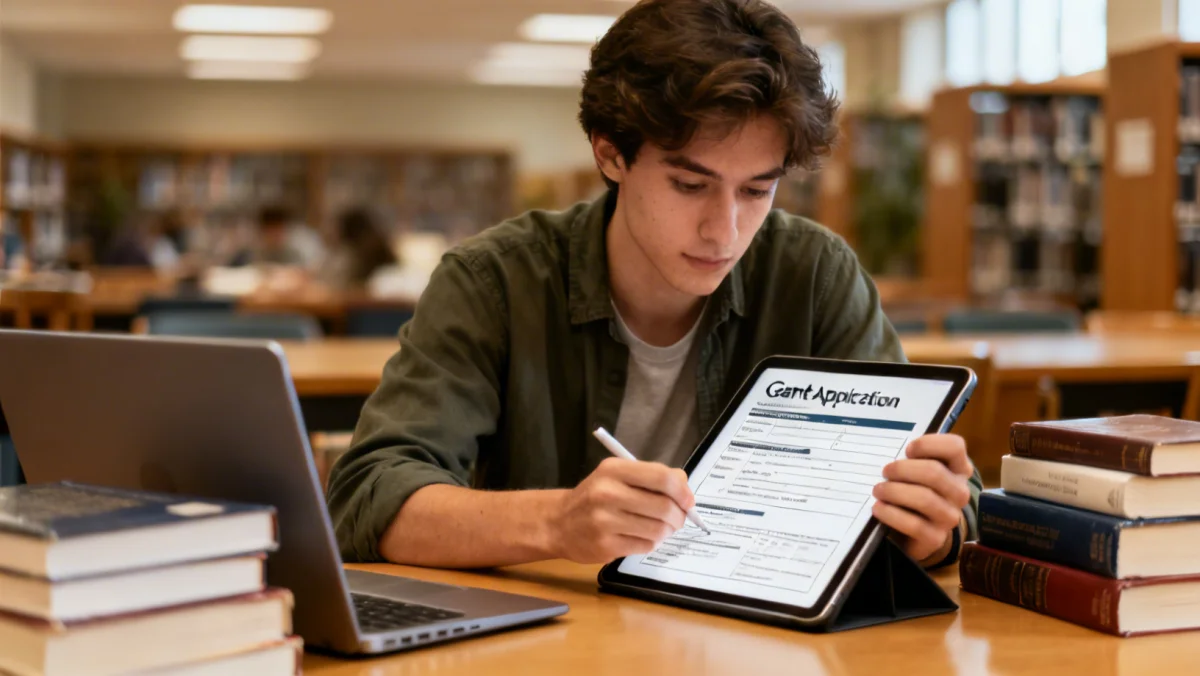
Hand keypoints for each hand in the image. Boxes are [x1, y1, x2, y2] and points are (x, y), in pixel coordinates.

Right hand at [548, 457, 694, 563]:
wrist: (558, 523)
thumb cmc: (594, 498)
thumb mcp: (617, 476)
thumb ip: (650, 477)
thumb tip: (685, 488)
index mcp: (614, 470)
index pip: (662, 478)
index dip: (682, 491)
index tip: (688, 501)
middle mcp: (608, 493)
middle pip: (664, 506)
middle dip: (679, 516)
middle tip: (677, 519)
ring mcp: (605, 521)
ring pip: (658, 529)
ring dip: (666, 531)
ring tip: (658, 528)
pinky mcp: (605, 546)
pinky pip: (645, 546)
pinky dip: (651, 543)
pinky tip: (640, 537)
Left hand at [872, 434, 971, 562]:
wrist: (915, 533)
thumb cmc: (913, 491)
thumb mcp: (916, 472)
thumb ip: (911, 460)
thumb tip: (888, 451)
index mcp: (958, 469)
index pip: (955, 447)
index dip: (929, 444)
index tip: (907, 450)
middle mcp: (959, 492)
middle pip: (935, 472)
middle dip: (903, 469)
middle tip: (885, 471)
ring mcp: (950, 516)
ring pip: (924, 498)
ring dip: (894, 491)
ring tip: (878, 490)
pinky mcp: (936, 538)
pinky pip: (914, 524)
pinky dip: (891, 514)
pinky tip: (877, 508)